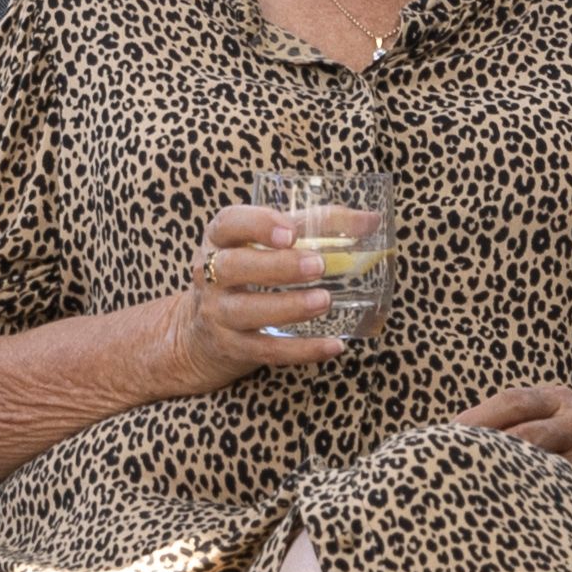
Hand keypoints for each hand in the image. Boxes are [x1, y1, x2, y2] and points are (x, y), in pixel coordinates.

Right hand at [168, 199, 344, 387]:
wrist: (201, 332)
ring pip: (246, 310)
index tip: (291, 232)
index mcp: (219, 239)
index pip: (229, 223)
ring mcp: (218, 313)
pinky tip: (334, 345)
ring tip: (325, 300)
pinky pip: (267, 350)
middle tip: (319, 265)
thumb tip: (371, 220)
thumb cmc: (248, 273)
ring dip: (288, 306)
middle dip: (277, 266)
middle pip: (233, 267)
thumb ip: (315, 226)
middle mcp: (210, 275)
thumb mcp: (267, 244)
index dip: (258, 225)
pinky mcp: (233, 347)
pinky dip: (302, 350)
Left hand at [457, 376, 571, 535]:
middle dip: (480, 441)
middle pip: (519, 421)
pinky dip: (525, 494)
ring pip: (534, 453)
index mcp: (556, 399)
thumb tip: (448, 444)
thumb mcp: (553, 429)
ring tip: (464, 483)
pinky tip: (501, 507)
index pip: (509, 401)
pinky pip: (555, 484)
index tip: (438, 440)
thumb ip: (514, 430)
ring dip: (498, 469)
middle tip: (445, 462)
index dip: (473, 420)